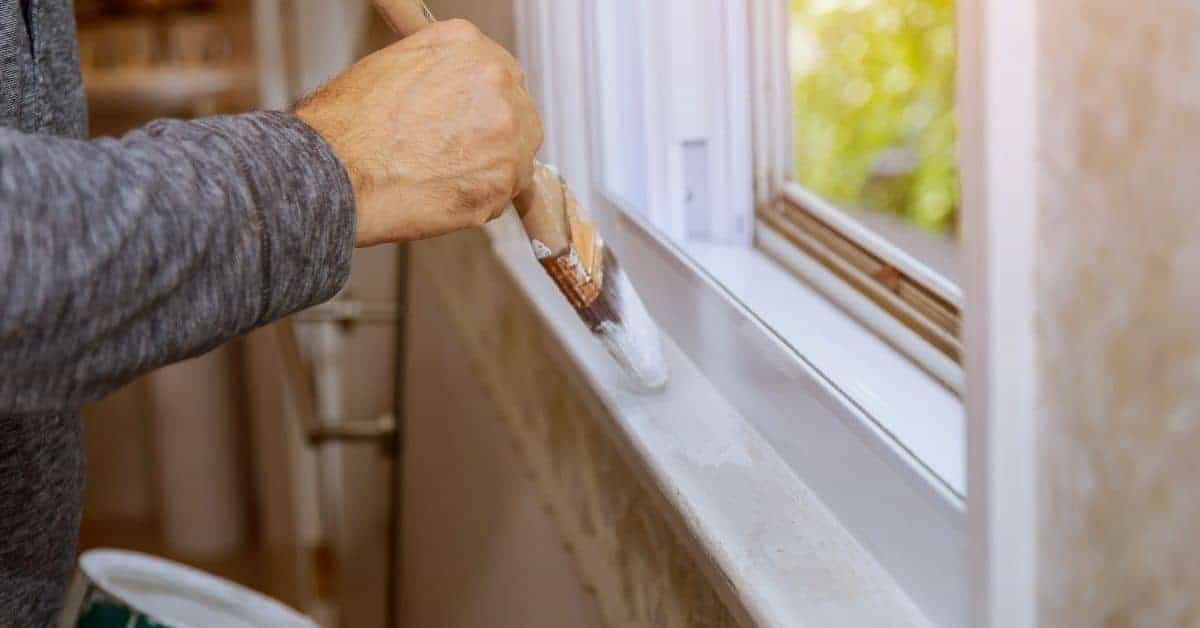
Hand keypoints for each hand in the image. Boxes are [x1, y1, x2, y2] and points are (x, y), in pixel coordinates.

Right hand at [295, 19, 542, 245]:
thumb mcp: (395, 67)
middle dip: (496, 136)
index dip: (487, 103)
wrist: (335, 171)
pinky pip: (505, 192)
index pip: (502, 74)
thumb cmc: (348, 125)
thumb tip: (458, 96)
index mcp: (467, 46)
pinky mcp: (504, 179)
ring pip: (518, 155)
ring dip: (491, 169)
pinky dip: (481, 199)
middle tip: (460, 154)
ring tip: (444, 177)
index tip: (474, 120)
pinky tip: (443, 194)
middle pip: (520, 112)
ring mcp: (506, 131)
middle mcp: (495, 80)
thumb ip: (442, 75)